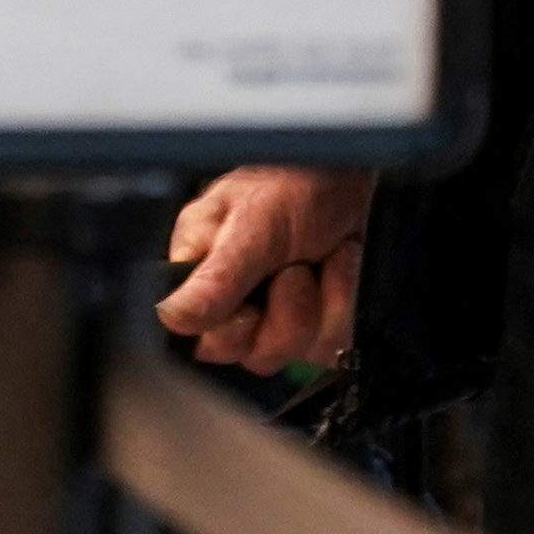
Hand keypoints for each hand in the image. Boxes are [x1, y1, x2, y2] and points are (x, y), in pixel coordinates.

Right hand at [155, 166, 374, 373]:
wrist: (362, 180)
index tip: (249, 305)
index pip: (195, 335)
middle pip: (248, 353)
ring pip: (295, 351)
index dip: (227, 331)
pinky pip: (332, 344)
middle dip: (284, 315)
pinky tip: (341, 269)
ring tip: (323, 258)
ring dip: (321, 302)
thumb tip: (171, 317)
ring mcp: (282, 316)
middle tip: (293, 267)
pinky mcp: (321, 326)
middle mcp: (238, 299)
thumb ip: (214, 278)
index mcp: (203, 270)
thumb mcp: (252, 225)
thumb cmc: (298, 182)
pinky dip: (344, 304)